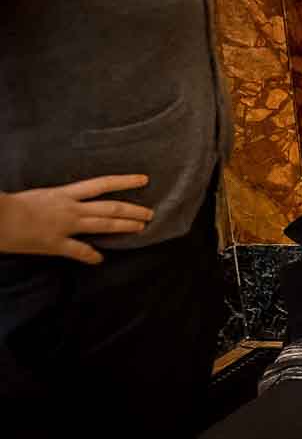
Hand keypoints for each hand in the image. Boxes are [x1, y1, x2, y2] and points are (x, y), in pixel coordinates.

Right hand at [0, 175, 152, 263]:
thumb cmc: (10, 204)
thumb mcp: (38, 196)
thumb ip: (54, 200)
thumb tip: (63, 203)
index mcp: (64, 193)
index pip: (101, 183)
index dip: (124, 181)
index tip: (144, 179)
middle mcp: (70, 208)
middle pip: (110, 208)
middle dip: (132, 210)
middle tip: (151, 213)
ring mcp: (65, 226)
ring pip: (102, 225)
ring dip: (124, 227)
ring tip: (141, 228)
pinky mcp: (55, 244)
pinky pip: (78, 251)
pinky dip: (90, 256)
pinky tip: (100, 259)